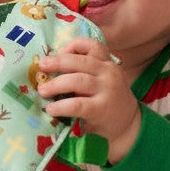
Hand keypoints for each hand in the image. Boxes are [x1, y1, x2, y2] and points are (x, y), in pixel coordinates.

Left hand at [37, 38, 141, 163]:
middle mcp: (108, 73)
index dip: (74, 45)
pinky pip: (77, 104)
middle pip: (81, 61)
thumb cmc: (107, 101)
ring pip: (77, 80)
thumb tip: (50, 68)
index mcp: (107, 63)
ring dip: (56, 84)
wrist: (128, 125)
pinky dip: (61, 106)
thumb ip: (85, 72)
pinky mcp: (101, 109)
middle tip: (41, 66)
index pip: (93, 46)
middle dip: (58, 62)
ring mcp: (106, 90)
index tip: (60, 52)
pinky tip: (51, 109)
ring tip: (42, 90)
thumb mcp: (101, 81)